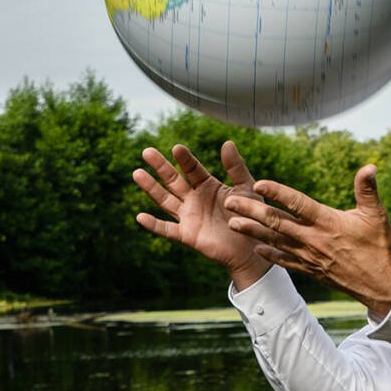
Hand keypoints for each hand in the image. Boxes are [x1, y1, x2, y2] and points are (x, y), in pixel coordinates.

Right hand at [133, 142, 272, 288]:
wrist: (252, 249)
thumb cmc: (252, 217)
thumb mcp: (247, 188)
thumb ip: (236, 168)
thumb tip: (228, 142)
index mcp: (207, 185)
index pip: (192, 169)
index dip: (185, 159)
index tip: (177, 148)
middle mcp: (194, 199)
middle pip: (173, 180)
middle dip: (160, 167)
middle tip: (147, 151)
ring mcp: (188, 217)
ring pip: (165, 200)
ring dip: (151, 188)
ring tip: (137, 173)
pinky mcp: (187, 236)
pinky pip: (167, 230)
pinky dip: (153, 225)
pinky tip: (140, 217)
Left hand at [224, 165, 390, 317]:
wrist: (379, 285)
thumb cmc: (379, 247)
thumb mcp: (377, 215)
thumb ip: (367, 190)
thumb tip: (369, 166)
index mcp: (327, 222)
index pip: (298, 204)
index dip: (278, 193)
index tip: (258, 184)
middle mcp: (313, 239)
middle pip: (277, 222)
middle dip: (251, 211)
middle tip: (229, 201)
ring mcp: (309, 256)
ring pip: (275, 241)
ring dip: (252, 232)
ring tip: (231, 223)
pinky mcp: (309, 269)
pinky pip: (284, 260)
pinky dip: (268, 254)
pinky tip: (254, 247)